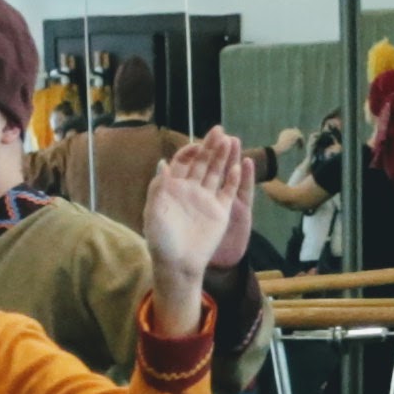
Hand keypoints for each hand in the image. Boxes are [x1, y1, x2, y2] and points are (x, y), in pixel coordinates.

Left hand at [140, 130, 256, 294]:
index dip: (189, 151)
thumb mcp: (153, 211)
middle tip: (219, 130)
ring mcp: (207, 199)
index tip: (196, 144)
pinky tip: (239, 166)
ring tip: (231, 140)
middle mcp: (192, 190)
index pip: (183, 162)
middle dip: (210, 147)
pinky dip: (234, 179)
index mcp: (174, 187)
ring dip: (224, 157)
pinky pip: (229, 191)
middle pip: (203, 163)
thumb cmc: (161, 239)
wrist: (178, 263)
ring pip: (217, 173)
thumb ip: (158, 187)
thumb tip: (162, 163)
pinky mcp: (221, 211)